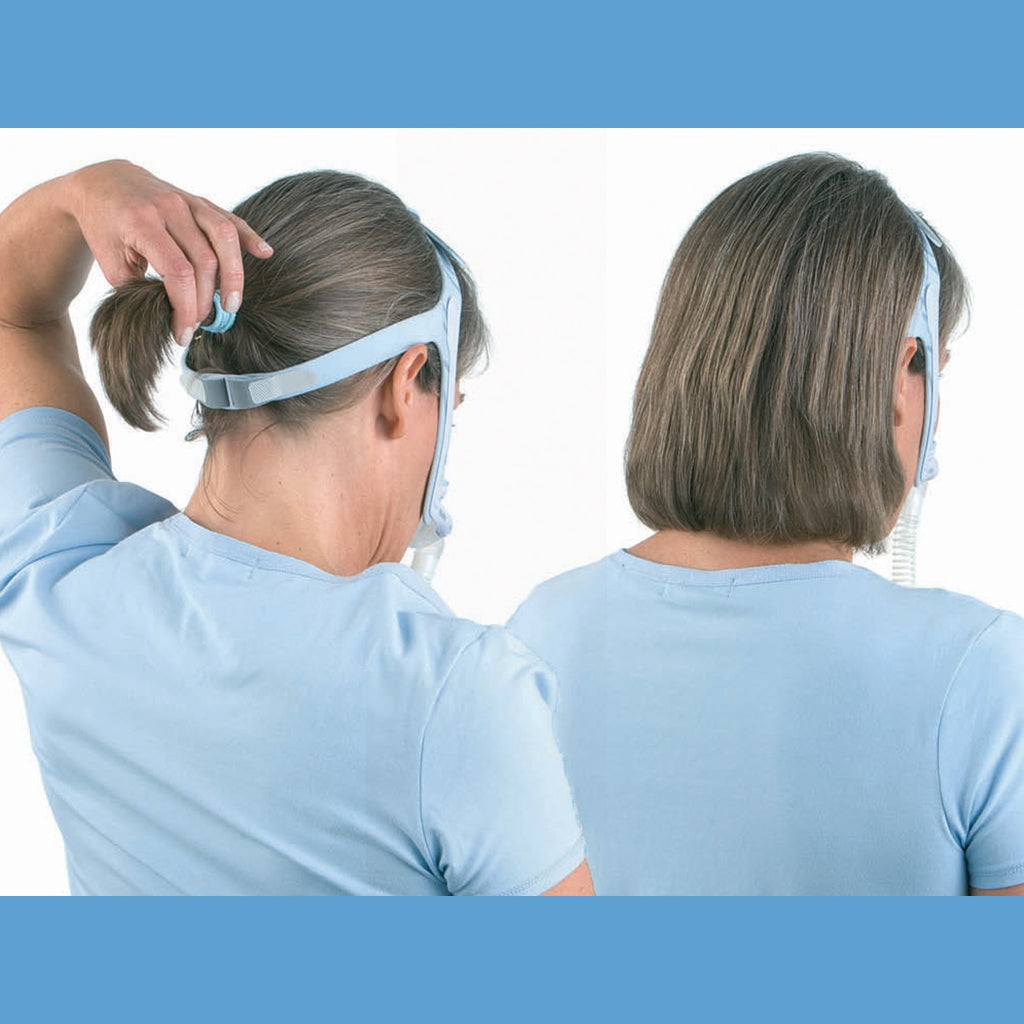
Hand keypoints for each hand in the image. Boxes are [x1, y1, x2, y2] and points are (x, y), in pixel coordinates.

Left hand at [64, 160, 272, 346]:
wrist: (104, 182)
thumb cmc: (105, 226)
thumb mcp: (110, 262)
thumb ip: (139, 289)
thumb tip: (171, 317)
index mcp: (141, 222)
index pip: (177, 273)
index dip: (185, 308)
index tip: (183, 332)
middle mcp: (168, 207)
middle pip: (204, 262)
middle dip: (204, 300)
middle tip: (199, 324)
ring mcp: (186, 201)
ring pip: (224, 238)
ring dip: (234, 276)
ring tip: (231, 305)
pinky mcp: (199, 200)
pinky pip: (230, 218)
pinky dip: (249, 236)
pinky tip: (264, 253)